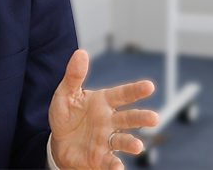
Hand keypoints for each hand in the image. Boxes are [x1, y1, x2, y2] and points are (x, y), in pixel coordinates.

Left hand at [49, 50, 158, 169]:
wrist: (58, 142)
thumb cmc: (66, 115)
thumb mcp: (66, 93)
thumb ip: (74, 75)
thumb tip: (80, 52)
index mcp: (104, 101)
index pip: (123, 94)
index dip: (136, 90)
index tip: (150, 86)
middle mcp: (110, 120)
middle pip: (129, 118)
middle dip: (142, 118)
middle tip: (154, 118)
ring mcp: (106, 139)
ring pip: (123, 140)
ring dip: (132, 143)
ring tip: (138, 146)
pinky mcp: (100, 157)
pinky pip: (110, 162)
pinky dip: (115, 165)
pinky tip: (119, 168)